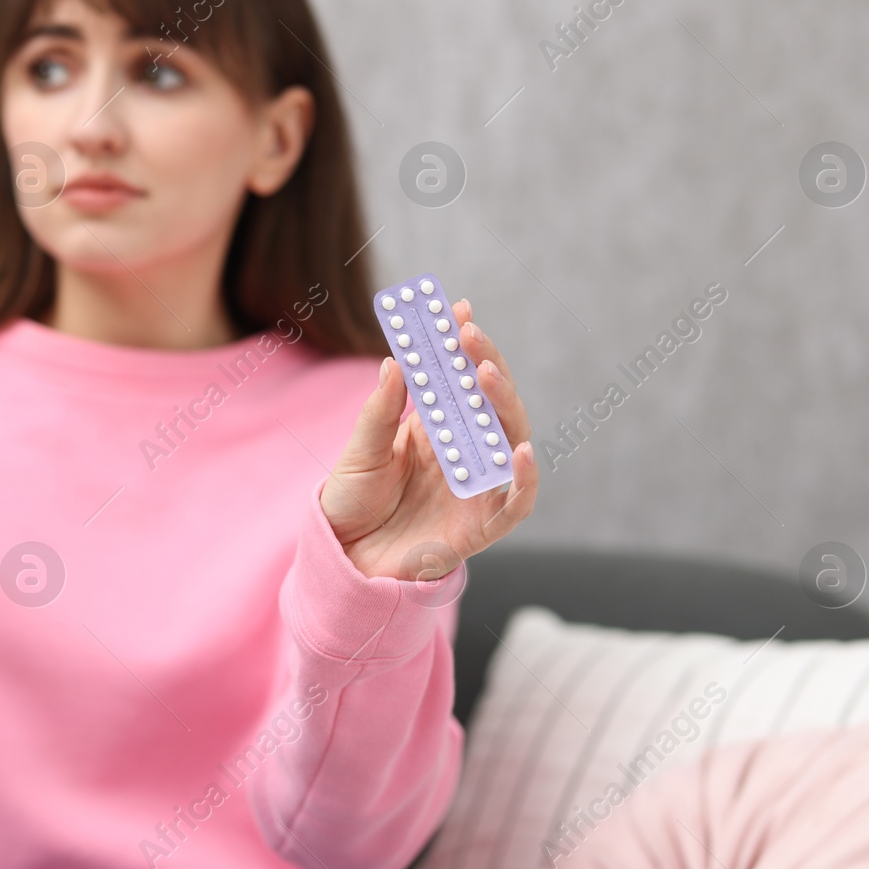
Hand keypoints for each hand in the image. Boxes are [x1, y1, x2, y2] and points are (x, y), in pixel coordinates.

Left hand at [321, 298, 537, 580]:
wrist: (344, 559)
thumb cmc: (353, 502)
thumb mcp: (361, 450)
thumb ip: (380, 411)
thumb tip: (394, 361)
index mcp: (436, 427)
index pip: (460, 378)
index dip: (461, 345)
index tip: (456, 309)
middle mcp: (465, 451)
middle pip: (489, 402)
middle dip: (484, 362)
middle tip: (468, 333)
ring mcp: (478, 486)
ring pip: (510, 439)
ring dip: (504, 405)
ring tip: (486, 373)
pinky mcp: (483, 525)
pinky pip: (516, 502)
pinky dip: (525, 478)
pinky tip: (520, 450)